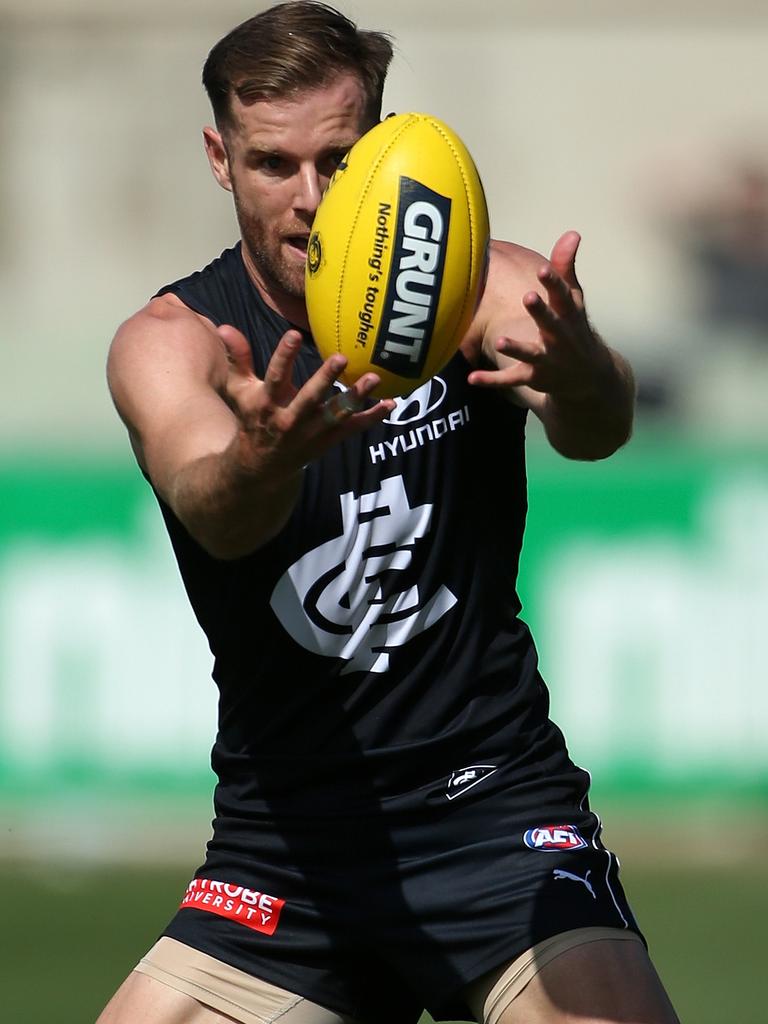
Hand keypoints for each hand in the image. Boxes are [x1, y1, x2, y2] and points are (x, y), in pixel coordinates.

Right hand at [218, 325, 393, 479]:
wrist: (261, 468)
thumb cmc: (251, 420)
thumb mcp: (240, 391)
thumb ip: (237, 358)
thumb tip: (225, 327)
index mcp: (267, 403)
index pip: (275, 376)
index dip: (284, 355)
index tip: (295, 334)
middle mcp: (290, 419)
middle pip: (309, 398)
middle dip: (325, 379)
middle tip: (340, 357)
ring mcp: (311, 433)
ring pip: (336, 414)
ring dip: (356, 397)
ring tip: (374, 378)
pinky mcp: (328, 441)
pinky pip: (353, 428)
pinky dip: (373, 417)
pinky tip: (391, 402)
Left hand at [468, 232, 612, 401]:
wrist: (588, 377)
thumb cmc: (574, 329)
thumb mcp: (573, 300)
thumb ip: (566, 268)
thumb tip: (572, 232)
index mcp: (569, 315)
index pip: (563, 296)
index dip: (554, 282)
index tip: (542, 269)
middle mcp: (559, 338)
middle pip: (550, 323)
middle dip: (540, 312)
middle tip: (528, 297)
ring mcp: (547, 359)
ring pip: (530, 353)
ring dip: (516, 348)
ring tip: (500, 342)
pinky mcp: (533, 377)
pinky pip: (511, 379)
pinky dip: (492, 380)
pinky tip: (472, 378)